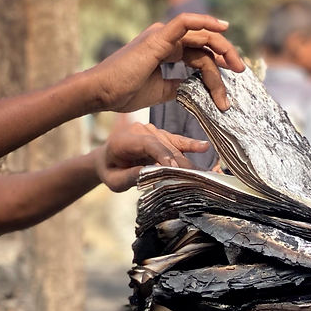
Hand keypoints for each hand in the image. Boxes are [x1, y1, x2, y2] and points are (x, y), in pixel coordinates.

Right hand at [89, 13, 244, 112]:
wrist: (102, 92)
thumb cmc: (124, 92)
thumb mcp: (161, 90)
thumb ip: (180, 85)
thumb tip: (198, 88)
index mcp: (164, 49)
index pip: (198, 52)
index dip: (217, 65)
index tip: (229, 82)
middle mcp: (164, 38)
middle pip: (204, 43)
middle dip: (226, 56)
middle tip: (241, 71)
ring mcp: (161, 36)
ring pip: (201, 39)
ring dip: (222, 52)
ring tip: (235, 69)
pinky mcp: (158, 38)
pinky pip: (185, 22)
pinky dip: (204, 21)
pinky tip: (223, 26)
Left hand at [93, 123, 209, 192]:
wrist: (107, 159)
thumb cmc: (110, 170)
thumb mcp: (114, 180)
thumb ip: (129, 177)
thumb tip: (148, 174)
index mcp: (125, 140)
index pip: (147, 144)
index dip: (162, 154)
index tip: (174, 167)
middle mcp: (140, 131)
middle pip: (164, 146)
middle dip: (179, 163)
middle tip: (194, 178)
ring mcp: (151, 131)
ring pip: (172, 146)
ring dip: (186, 160)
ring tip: (201, 173)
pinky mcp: (161, 135)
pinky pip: (177, 141)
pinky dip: (190, 145)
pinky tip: (204, 146)